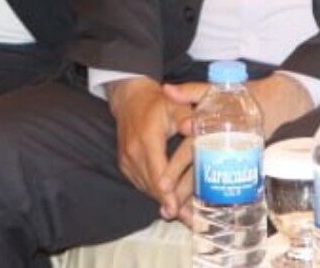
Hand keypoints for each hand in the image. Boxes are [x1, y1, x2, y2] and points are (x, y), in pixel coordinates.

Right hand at [108, 77, 180, 211]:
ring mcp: (126, 159)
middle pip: (152, 185)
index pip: (158, 171)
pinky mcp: (124, 164)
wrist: (130, 99)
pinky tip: (168, 202)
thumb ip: (187, 116)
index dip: (168, 192)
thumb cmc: (158, 102)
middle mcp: (133, 151)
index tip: (178, 209)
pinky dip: (154, 193)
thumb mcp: (175, 104)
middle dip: (169, 203)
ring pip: (146, 187)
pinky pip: (140, 183)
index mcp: (147, 137)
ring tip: (182, 216)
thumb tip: (194, 128)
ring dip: (162, 201)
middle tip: (188, 219)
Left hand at [158, 74, 314, 220]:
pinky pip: (222, 184)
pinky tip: (198, 210)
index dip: (177, 165)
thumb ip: (190, 91)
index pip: (192, 150)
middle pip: (201, 172)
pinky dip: (210, 197)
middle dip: (183, 189)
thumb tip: (166, 89)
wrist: (275, 104)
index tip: (162, 183)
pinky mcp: (240, 164)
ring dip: (194, 198)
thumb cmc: (239, 97)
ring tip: (177, 213)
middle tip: (166, 203)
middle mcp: (225, 145)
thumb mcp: (214, 90)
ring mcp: (234, 157)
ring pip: (211, 182)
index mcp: (216, 128)